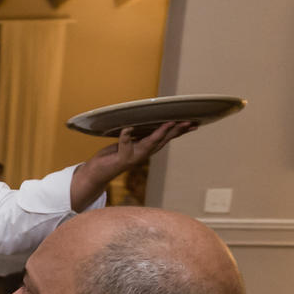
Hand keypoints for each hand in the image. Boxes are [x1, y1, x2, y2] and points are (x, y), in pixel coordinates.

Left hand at [69, 121, 194, 210]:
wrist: (99, 172)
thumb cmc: (115, 155)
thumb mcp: (131, 142)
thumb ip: (141, 135)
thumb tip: (152, 124)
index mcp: (147, 148)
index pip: (167, 138)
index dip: (180, 131)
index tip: (194, 123)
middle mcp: (143, 154)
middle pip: (163, 141)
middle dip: (176, 131)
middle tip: (189, 122)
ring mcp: (133, 157)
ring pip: (149, 144)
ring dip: (159, 134)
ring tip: (169, 123)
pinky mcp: (121, 159)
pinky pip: (124, 146)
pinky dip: (126, 137)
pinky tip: (128, 128)